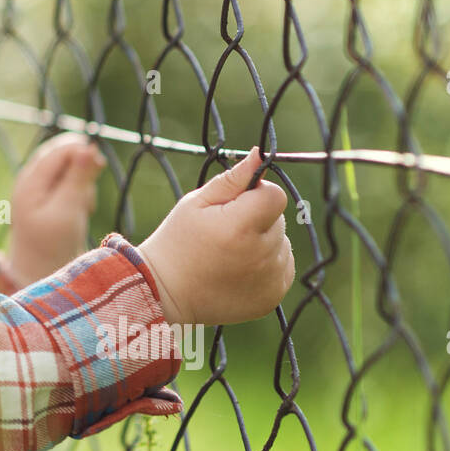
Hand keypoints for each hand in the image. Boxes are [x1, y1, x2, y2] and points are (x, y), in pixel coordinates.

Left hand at [5, 131, 107, 285]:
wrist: (42, 272)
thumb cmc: (53, 244)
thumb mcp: (68, 210)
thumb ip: (77, 178)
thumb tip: (88, 147)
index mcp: (29, 182)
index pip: (58, 150)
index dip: (81, 152)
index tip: (100, 165)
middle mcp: (30, 180)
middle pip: (61, 154)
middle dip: (81, 166)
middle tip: (91, 188)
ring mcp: (38, 188)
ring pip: (67, 168)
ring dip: (82, 181)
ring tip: (84, 206)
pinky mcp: (48, 197)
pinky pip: (68, 182)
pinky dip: (79, 191)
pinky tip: (81, 209)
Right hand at [137, 147, 294, 326]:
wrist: (166, 292)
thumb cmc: (178, 241)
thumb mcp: (195, 203)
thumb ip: (232, 180)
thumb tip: (260, 154)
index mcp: (239, 227)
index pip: (275, 196)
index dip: (257, 194)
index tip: (234, 205)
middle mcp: (260, 255)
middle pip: (278, 219)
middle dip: (257, 219)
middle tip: (224, 232)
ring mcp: (269, 278)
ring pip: (281, 243)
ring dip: (263, 242)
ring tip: (229, 253)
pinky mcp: (273, 296)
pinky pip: (283, 266)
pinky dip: (266, 263)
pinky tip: (239, 268)